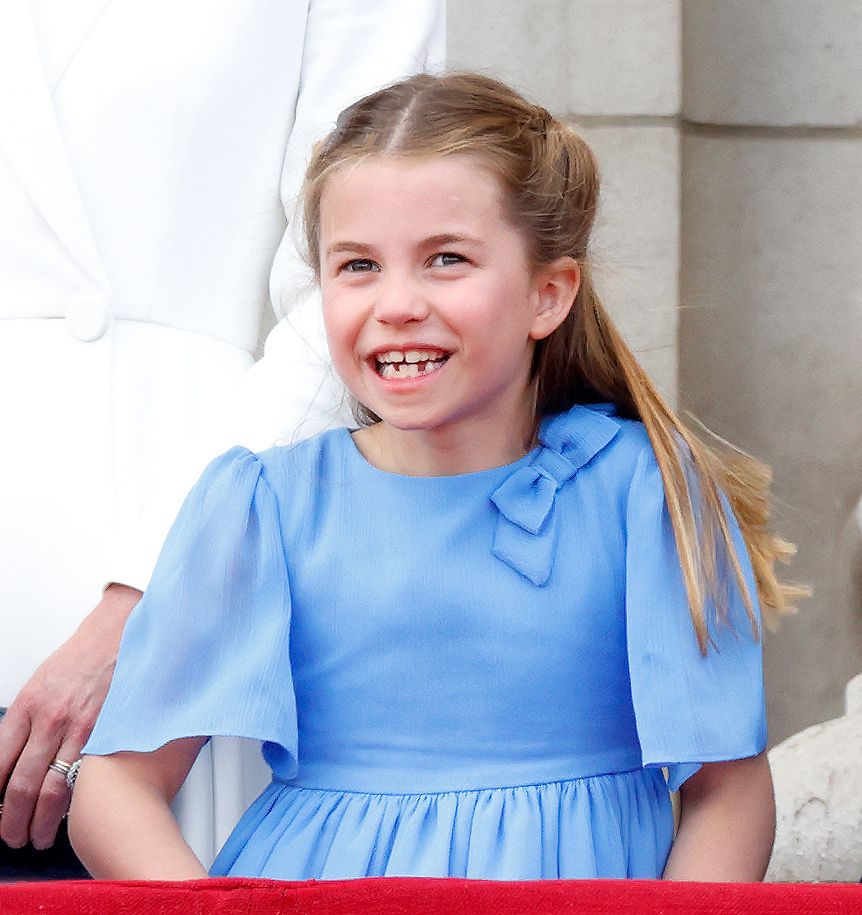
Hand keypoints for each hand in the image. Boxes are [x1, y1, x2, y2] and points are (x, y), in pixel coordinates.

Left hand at [0, 584, 141, 849]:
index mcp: (26, 706)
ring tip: (40, 836)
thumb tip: (11, 762)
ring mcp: (79, 726)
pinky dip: (76, 801)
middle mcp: (49, 718)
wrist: (118, 633)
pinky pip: (85, 775)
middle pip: (21, 786)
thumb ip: (25, 723)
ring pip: (53, 788)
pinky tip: (73, 813)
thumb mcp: (39, 686)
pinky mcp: (107, 730)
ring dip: (42, 821)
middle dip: (12, 821)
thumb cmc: (80, 659)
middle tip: (12, 837)